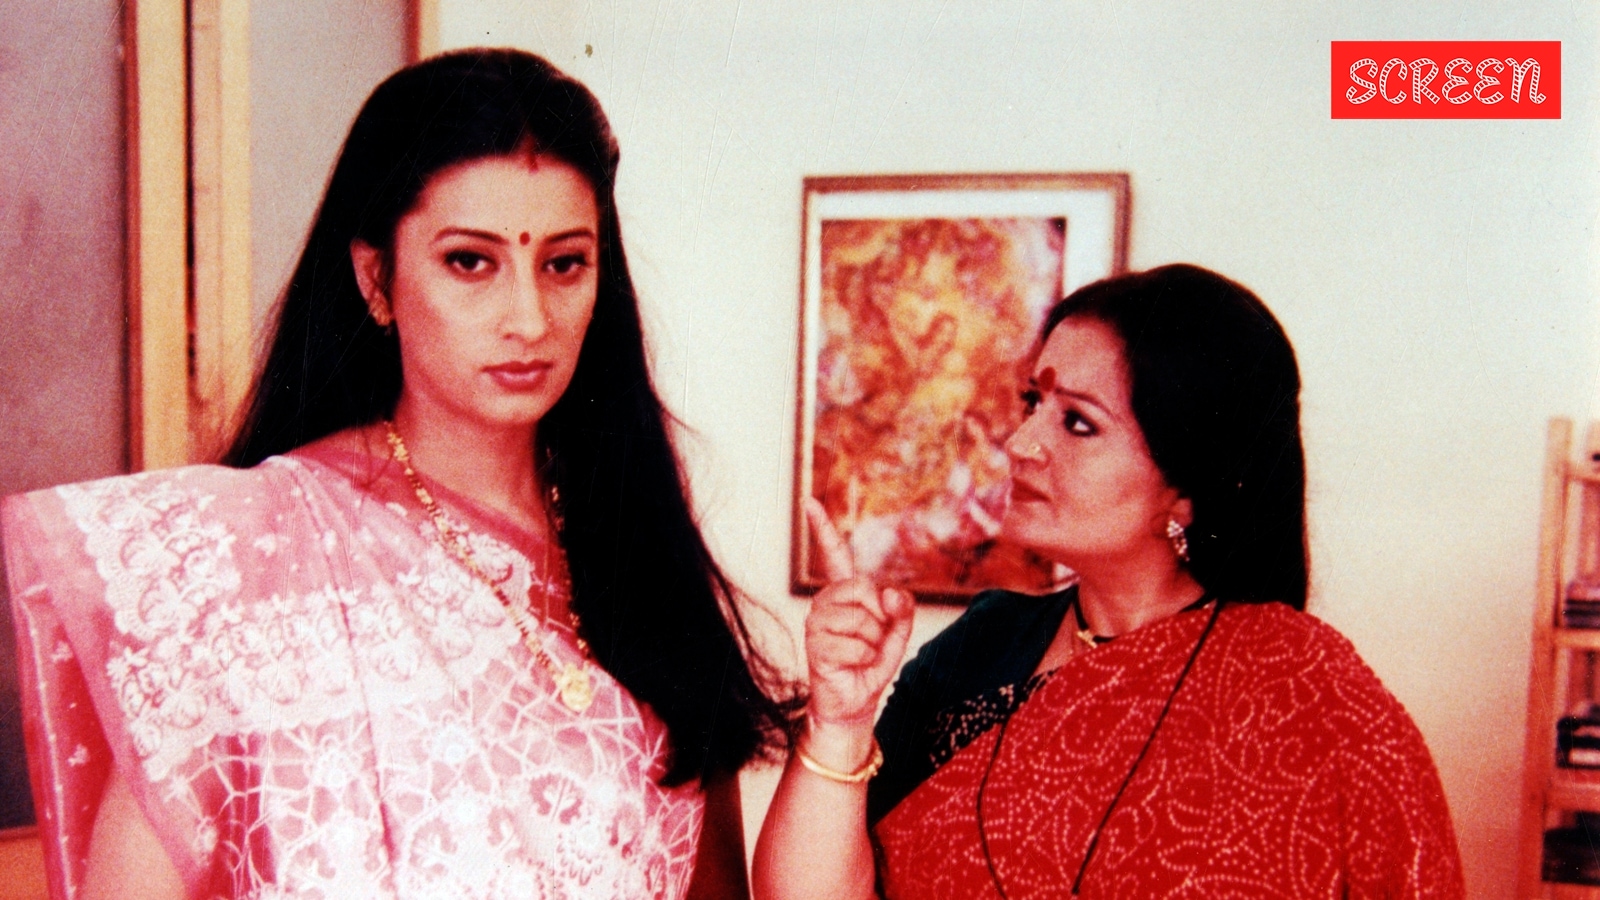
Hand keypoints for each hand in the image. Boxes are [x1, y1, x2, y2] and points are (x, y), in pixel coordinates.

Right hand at [803, 498, 914, 726]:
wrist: (854, 703)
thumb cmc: (871, 664)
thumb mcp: (896, 633)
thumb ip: (901, 609)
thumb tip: (890, 592)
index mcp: (845, 593)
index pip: (834, 555)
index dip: (822, 528)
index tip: (809, 502)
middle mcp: (826, 602)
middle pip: (864, 587)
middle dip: (881, 617)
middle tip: (873, 639)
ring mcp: (817, 623)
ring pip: (862, 618)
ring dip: (873, 642)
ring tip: (861, 654)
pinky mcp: (815, 645)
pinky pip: (856, 644)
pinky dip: (865, 659)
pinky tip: (853, 666)